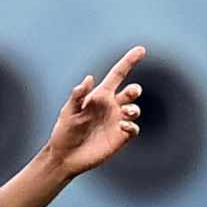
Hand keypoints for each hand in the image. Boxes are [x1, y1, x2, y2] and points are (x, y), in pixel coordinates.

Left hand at [44, 46, 145, 177]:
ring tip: (126, 112)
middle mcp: (111, 106)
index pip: (118, 75)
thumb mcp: (68, 112)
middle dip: (134, 90)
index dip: (129, 61)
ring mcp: (117, 121)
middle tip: (130, 93)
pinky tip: (122, 126)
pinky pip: (133, 128)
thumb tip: (89, 78)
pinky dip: (131, 125)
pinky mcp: (121, 137)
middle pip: (131, 92)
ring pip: (135, 109)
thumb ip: (78, 96)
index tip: (141, 50)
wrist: (65, 156)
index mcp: (99, 96)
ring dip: (133, 108)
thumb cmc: (64, 132)